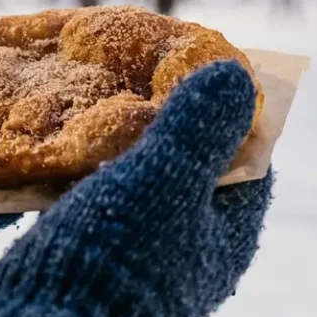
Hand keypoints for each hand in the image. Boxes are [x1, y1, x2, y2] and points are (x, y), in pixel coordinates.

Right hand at [0, 61, 274, 316]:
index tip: (203, 59)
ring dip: (125, 134)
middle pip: (194, 163)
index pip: (249, 155)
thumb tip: (237, 75)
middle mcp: (191, 245)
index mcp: (227, 234)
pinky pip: (101, 193)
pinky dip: (92, 161)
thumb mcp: (165, 181)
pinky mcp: (94, 252)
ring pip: (143, 175)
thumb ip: (199, 128)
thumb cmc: (115, 257)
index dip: (231, 106)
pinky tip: (67, 132)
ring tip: (104, 85)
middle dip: (171, 113)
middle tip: (145, 64)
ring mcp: (141, 250)